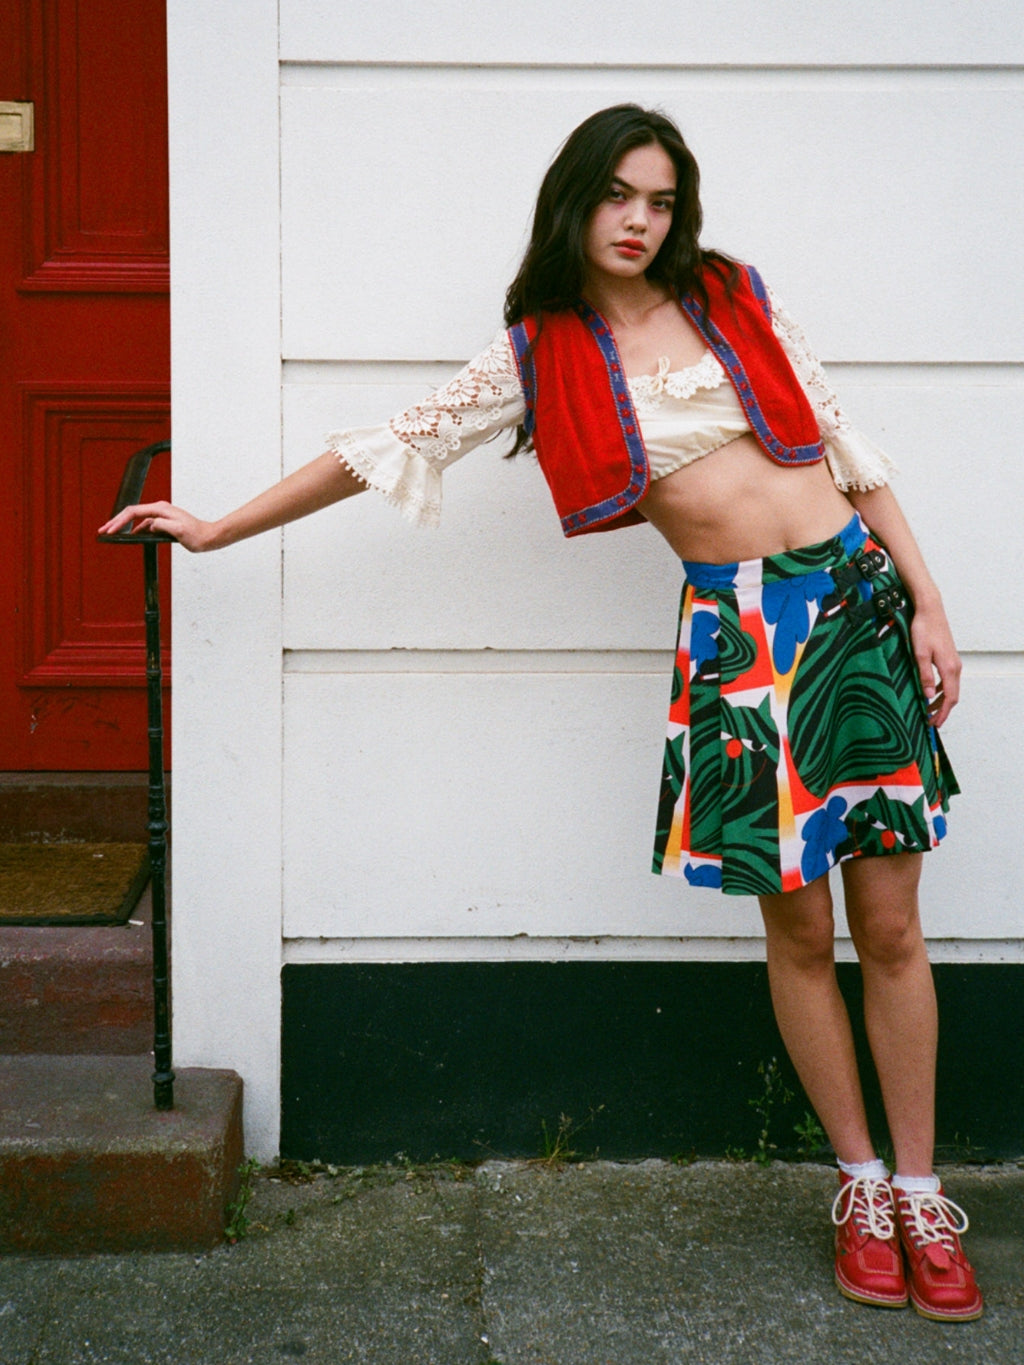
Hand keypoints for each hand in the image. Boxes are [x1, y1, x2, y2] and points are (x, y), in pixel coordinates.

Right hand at [98, 501, 216, 552]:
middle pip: (132, 513)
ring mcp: (161, 515)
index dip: (119, 521)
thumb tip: (149, 525)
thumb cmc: (196, 535)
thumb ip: (162, 525)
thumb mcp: (178, 530)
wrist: (208, 537)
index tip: (109, 529)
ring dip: (123, 525)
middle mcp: (159, 509)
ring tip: (111, 533)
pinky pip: (145, 524)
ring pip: (137, 519)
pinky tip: (129, 535)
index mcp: (161, 509)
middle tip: (103, 530)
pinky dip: (135, 529)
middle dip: (116, 521)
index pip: (133, 512)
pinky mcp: (163, 522)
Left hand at [909, 600, 960, 727]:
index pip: (950, 698)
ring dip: (941, 701)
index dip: (942, 713)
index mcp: (949, 669)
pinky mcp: (949, 657)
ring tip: (928, 710)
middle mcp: (955, 667)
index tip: (935, 724)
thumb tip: (929, 696)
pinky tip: (931, 692)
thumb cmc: (923, 629)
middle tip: (931, 722)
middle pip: (952, 695)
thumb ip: (925, 676)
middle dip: (942, 711)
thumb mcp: (919, 654)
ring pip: (951, 688)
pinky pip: (948, 679)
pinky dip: (942, 690)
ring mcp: (954, 662)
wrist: (930, 610)